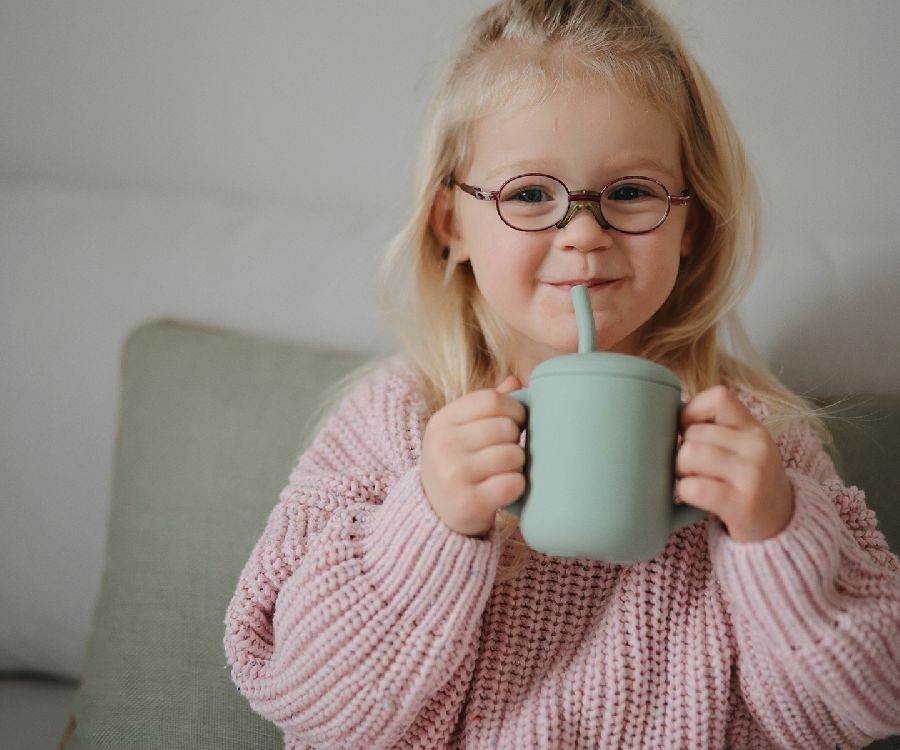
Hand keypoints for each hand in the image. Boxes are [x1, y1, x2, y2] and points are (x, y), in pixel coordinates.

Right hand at [420, 375, 526, 536]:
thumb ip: (486, 405)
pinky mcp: (469, 503)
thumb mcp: (461, 430)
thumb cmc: (456, 463)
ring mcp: (454, 475)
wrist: (435, 514)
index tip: (517, 423)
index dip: (514, 409)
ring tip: (504, 470)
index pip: (492, 400)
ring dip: (517, 464)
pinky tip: (504, 488)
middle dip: (516, 439)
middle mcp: (444, 445)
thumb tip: (516, 381)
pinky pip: (513, 484)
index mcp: (442, 421)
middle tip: (508, 451)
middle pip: (505, 427)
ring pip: (513, 455)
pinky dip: (517, 486)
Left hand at [676, 385, 793, 541]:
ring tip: (691, 480)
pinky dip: (684, 492)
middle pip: (693, 433)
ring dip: (680, 471)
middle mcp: (757, 448)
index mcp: (754, 429)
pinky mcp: (742, 505)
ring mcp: (752, 476)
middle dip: (681, 451)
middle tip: (691, 469)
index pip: (719, 397)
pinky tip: (694, 497)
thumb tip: (665, 417)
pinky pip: (694, 488)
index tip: (686, 430)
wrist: (781, 524)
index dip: (692, 410)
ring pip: (690, 455)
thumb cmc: (748, 482)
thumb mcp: (744, 448)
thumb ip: (717, 430)